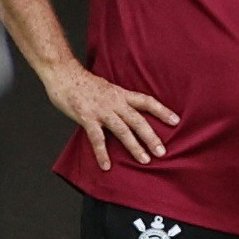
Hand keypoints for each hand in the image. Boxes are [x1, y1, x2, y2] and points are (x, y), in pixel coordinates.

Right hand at [42, 60, 177, 167]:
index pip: (146, 101)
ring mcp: (101, 110)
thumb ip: (118, 100)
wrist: (63, 73)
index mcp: (120, 94)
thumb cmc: (83, 82)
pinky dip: (102, 153)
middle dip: (151, 137)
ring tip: (145, 160)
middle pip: (138, 120)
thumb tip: (128, 112)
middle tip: (162, 152)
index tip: (176, 121)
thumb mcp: (107, 88)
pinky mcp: (86, 117)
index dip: (162, 110)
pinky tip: (106, 165)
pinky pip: (97, 138)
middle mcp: (114, 102)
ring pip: (122, 130)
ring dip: (134, 146)